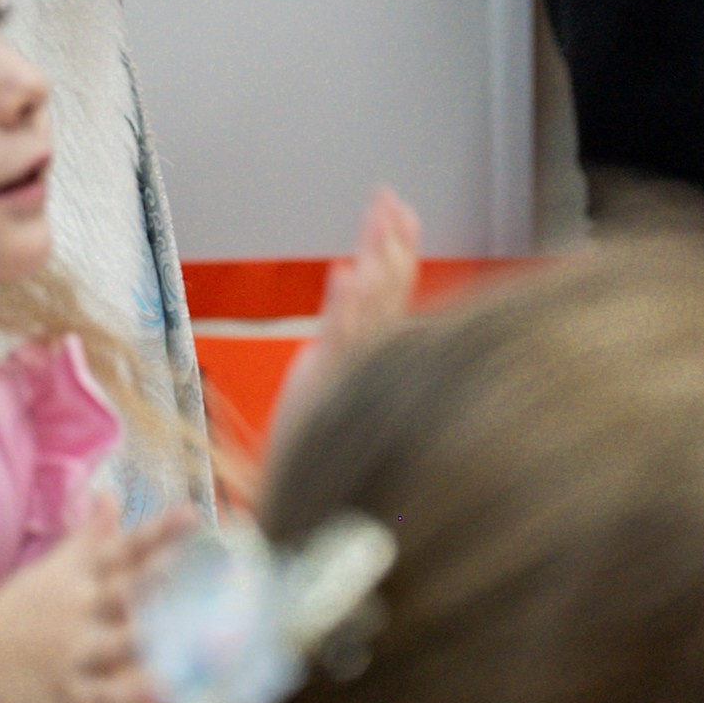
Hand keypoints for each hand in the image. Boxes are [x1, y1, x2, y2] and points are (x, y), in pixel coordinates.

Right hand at [0, 488, 186, 702]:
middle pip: (126, 588)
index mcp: (72, 578)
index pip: (122, 549)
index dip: (159, 533)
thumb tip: (110, 495)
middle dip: (164, 575)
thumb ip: (86, 537)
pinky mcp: (70, 696)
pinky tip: (169, 690)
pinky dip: (136, 695)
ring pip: (121, 642)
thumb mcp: (47, 572)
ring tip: (202, 633)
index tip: (195, 514)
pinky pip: (108, 696)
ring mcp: (72, 654)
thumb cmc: (14, 620)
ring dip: (158, 636)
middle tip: (207, 564)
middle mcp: (76, 611)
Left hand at [265, 185, 422, 452]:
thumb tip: (348, 270)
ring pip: (372, 309)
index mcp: (369, 351)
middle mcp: (365, 358)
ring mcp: (347, 369)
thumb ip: (343, 320)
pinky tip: (345, 273)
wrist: (302, 500)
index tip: (400, 209)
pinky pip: (340, 337)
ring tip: (380, 225)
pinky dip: (343, 303)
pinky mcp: (324, 383)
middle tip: (392, 202)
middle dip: (391, 244)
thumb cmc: (315, 435)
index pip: (394, 289)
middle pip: (389, 292)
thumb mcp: (330, 367)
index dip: (398, 247)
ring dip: (377, 263)